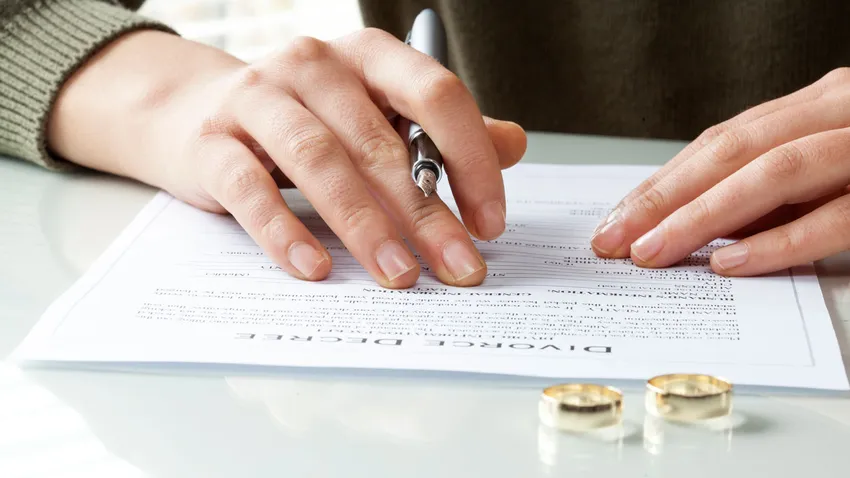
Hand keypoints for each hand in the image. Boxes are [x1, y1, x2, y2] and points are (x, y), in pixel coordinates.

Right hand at [47, 30, 525, 287]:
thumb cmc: (305, 120)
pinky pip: (251, 189)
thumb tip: (514, 145)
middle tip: (457, 267)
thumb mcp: (376, 115)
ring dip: (364, 224)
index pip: (435, 96)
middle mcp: (314, 65)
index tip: (490, 222)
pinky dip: (284, 232)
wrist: (195, 113)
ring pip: (320, 161)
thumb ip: (440, 132)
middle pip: (380, 141)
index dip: (471, 159)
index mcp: (367, 56)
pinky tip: (315, 268)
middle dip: (427, 213)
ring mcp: (257, 99)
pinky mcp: (212, 143)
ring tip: (398, 274)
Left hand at [590, 67, 849, 275]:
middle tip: (614, 239)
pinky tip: (728, 260)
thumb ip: (764, 188)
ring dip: (702, 216)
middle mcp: (836, 113)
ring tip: (651, 252)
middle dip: (663, 199)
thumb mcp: (823, 169)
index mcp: (815, 107)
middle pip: (732, 152)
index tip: (616, 219)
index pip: (721, 142)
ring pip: (773, 173)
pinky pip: (833, 217)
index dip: (662, 182)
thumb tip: (692, 224)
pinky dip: (776, 241)